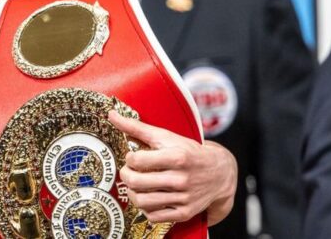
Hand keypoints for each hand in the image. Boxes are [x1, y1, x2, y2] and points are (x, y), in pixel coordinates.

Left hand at [108, 110, 235, 225]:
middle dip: (126, 176)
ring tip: (136, 185)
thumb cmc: (188, 151)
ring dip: (132, 193)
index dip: (129, 158)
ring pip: (143, 202)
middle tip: (129, 172)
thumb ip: (137, 127)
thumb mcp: (166, 136)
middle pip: (137, 182)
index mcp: (177, 157)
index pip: (138, 160)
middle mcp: (181, 179)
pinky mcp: (185, 212)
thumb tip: (111, 114)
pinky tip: (148, 197)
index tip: (133, 157)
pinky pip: (154, 216)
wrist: (220, 172)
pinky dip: (145, 208)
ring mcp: (184, 198)